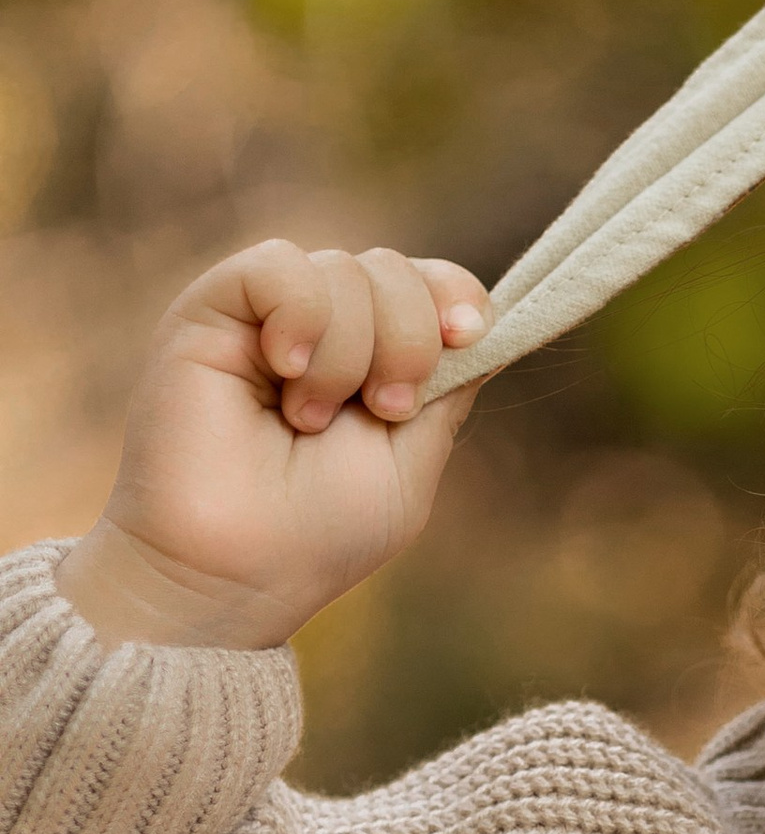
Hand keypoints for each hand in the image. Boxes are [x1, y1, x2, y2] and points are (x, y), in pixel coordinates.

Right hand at [54, 241, 489, 650]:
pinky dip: (300, 316)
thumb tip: (485, 324)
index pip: (430, 284)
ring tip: (306, 419)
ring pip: (344, 268)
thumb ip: (448, 387)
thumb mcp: (412, 460)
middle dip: (410, 339)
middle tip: (382, 410)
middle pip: (395, 269)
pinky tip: (284, 371)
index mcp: (372, 361)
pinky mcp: (210, 309)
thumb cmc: (319, 533)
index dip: (458, 295)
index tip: (467, 337)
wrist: (229, 568)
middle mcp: (321, 329)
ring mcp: (266, 317)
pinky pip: (279, 264)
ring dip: (349, 353)